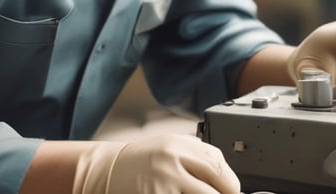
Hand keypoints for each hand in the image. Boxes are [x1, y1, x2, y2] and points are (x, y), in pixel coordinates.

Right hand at [73, 134, 239, 193]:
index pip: (220, 168)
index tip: (231, 192)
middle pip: (218, 187)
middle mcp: (173, 162)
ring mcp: (164, 184)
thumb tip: (227, 177)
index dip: (231, 186)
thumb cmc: (140, 161)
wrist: (104, 170)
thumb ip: (198, 157)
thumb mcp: (170, 147)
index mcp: (180, 146)